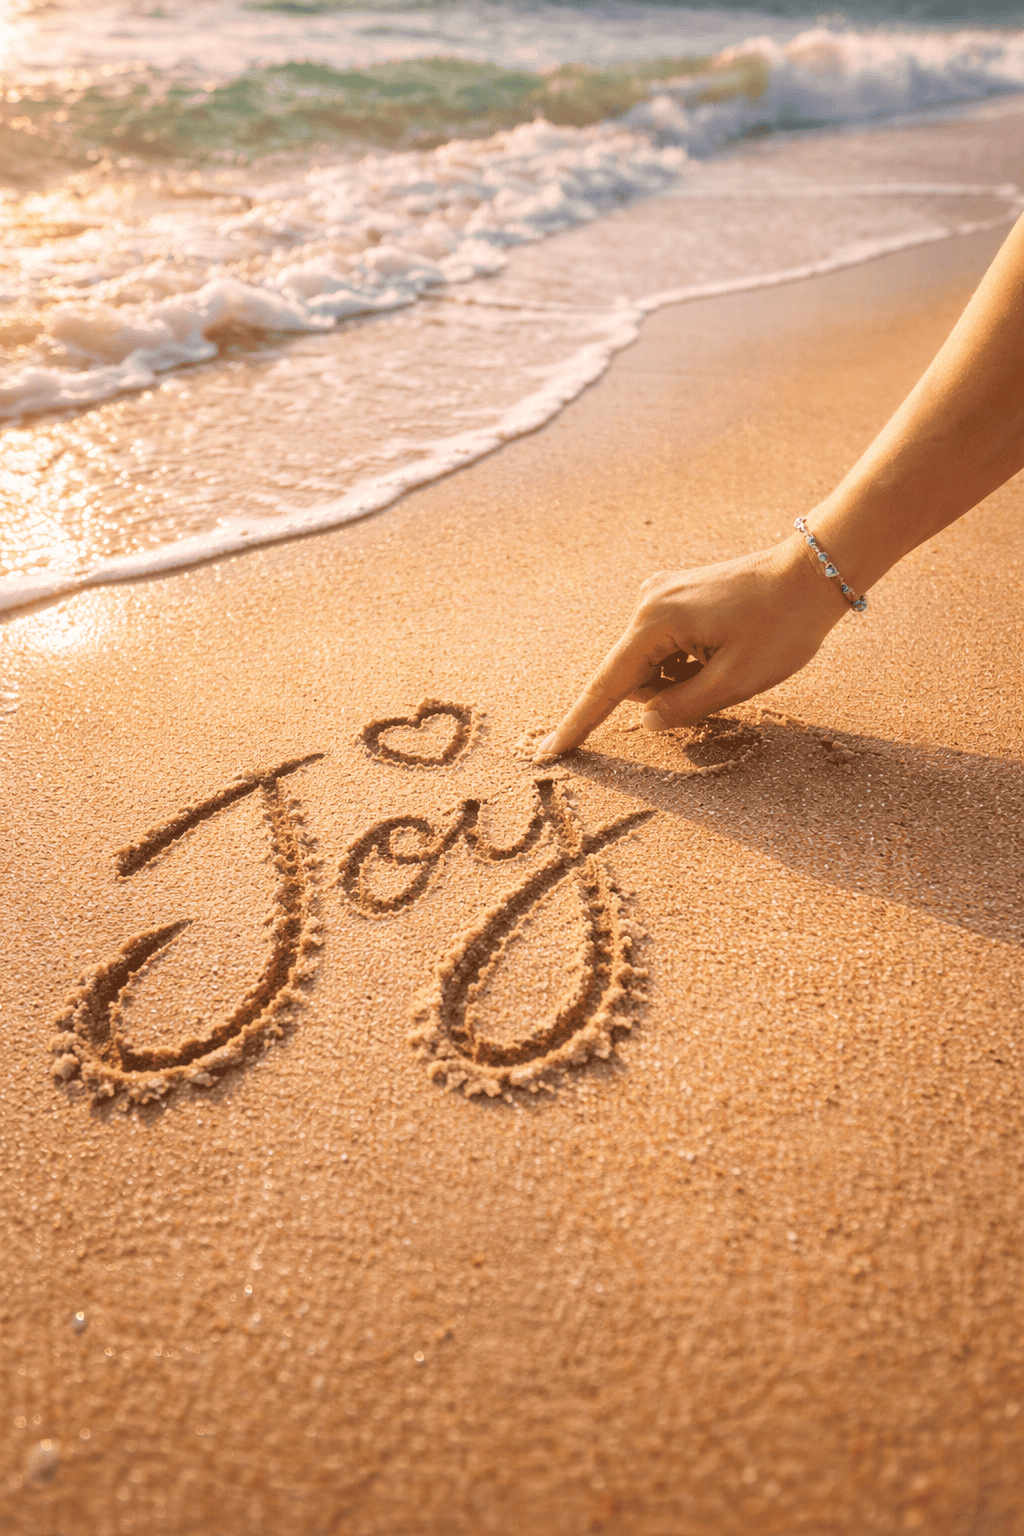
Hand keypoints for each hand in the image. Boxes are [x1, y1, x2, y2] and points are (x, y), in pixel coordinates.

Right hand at [535, 535, 847, 757]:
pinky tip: (725, 647)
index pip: (607, 686)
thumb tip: (647, 719)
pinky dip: (688, 660)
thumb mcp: (736, 680)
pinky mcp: (676, 594)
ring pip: (652, 663)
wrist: (814, 571)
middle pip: (633, 676)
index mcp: (657, 623)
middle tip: (722, 681)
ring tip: (730, 661)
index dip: (579, 724)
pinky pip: (667, 645)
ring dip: (681, 677)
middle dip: (666, 695)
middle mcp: (648, 603)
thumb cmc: (783, 625)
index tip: (549, 753)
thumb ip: (684, 707)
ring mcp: (661, 594)